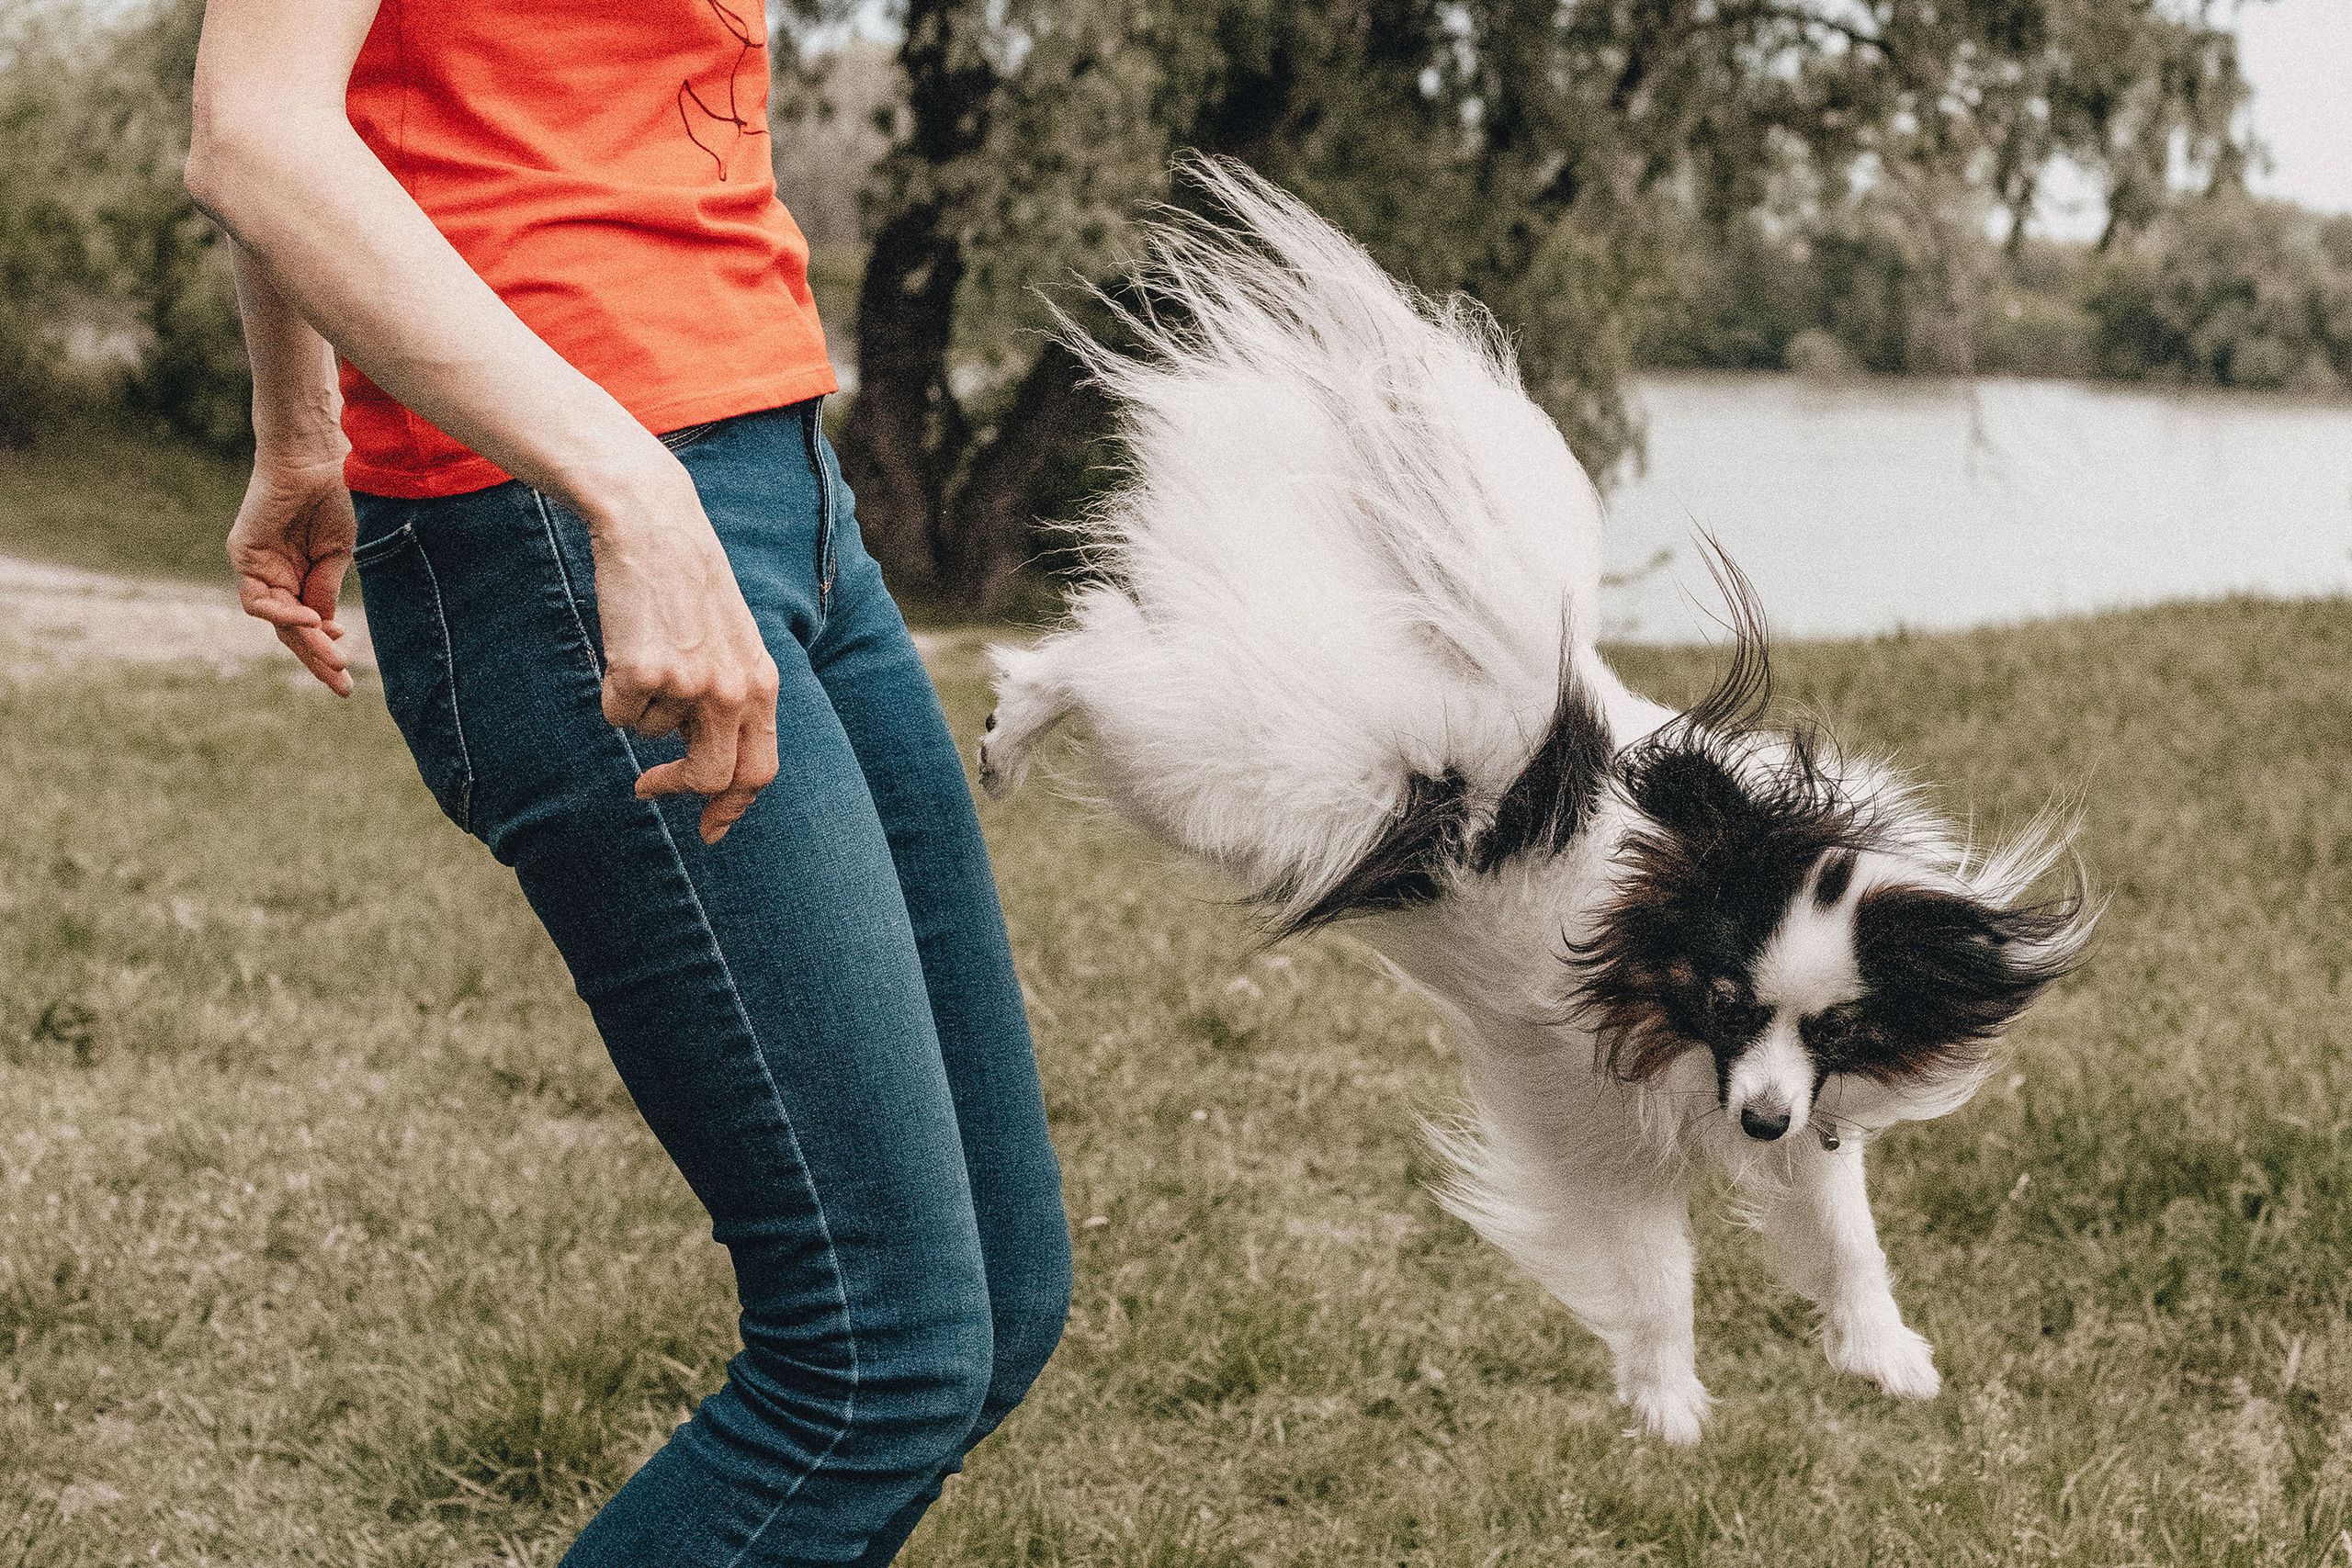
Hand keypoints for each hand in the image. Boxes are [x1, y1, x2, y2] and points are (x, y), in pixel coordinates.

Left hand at [227, 446, 357, 695]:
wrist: (317, 459)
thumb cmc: (332, 498)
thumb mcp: (336, 554)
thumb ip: (325, 590)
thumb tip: (322, 628)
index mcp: (301, 576)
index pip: (308, 624)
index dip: (325, 648)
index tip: (346, 670)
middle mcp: (276, 576)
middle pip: (290, 631)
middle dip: (316, 659)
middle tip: (342, 686)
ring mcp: (258, 568)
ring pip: (275, 621)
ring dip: (305, 643)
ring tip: (334, 657)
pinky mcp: (243, 555)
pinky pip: (256, 600)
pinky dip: (282, 615)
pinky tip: (311, 621)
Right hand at [585, 469, 780, 844]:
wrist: (656, 529)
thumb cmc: (689, 588)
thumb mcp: (731, 646)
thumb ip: (730, 701)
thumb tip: (709, 771)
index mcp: (762, 685)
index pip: (760, 770)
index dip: (733, 807)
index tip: (710, 828)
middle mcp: (733, 691)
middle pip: (710, 777)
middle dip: (677, 788)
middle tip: (649, 787)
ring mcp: (689, 685)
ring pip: (652, 738)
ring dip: (642, 709)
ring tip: (648, 653)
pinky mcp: (642, 674)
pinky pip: (619, 715)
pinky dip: (615, 690)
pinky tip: (626, 646)